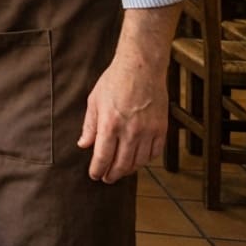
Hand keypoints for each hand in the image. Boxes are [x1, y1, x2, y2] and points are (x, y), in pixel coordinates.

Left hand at [77, 54, 168, 183]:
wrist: (141, 68)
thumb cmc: (114, 81)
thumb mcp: (94, 101)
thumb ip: (90, 126)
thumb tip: (84, 145)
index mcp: (110, 124)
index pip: (103, 157)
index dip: (97, 170)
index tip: (94, 175)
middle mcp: (130, 131)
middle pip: (122, 164)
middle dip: (112, 175)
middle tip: (106, 178)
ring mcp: (148, 131)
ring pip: (139, 162)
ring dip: (128, 170)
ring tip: (120, 171)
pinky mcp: (162, 129)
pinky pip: (155, 153)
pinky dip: (146, 160)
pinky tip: (138, 159)